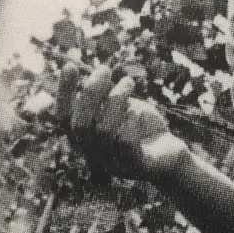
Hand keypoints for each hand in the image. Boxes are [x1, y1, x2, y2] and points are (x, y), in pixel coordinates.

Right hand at [58, 65, 190, 183]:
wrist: (170, 153)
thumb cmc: (140, 125)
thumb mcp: (121, 106)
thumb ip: (105, 95)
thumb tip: (96, 75)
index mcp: (85, 139)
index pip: (64, 118)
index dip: (63, 93)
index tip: (69, 66)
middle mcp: (94, 155)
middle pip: (80, 126)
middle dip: (90, 93)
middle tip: (105, 69)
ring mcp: (114, 163)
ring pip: (104, 131)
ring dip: (116, 100)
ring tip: (128, 82)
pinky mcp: (137, 166)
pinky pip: (126, 142)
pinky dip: (130, 121)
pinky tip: (138, 110)